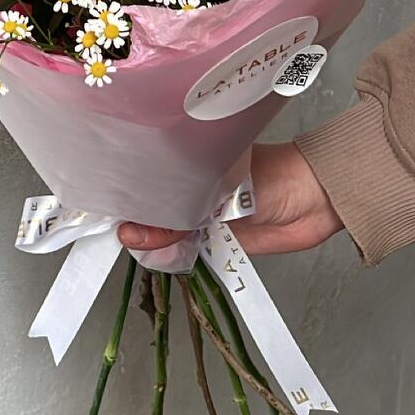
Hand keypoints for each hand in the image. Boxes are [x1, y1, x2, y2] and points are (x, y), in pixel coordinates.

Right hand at [117, 142, 343, 253]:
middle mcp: (190, 182)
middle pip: (151, 201)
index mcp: (190, 157)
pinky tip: (150, 257)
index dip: (123, 184)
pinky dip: (168, 253)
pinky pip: (183, 246)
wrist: (316, 202)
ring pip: (164, 226)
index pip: (147, 171)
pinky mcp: (214, 236)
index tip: (97, 198)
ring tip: (125, 243)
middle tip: (104, 227)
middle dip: (130, 213)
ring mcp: (200, 210)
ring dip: (148, 237)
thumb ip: (176, 222)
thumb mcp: (219, 196)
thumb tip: (128, 235)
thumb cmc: (273, 179)